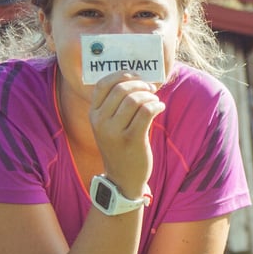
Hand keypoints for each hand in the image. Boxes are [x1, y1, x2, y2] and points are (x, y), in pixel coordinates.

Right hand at [88, 72, 164, 195]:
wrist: (122, 178)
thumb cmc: (119, 146)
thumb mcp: (108, 125)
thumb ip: (115, 104)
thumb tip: (136, 78)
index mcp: (93, 114)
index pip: (103, 84)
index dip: (122, 74)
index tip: (136, 76)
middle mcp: (100, 122)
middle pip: (122, 89)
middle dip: (140, 84)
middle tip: (150, 88)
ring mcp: (115, 132)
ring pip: (135, 100)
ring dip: (149, 96)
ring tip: (155, 100)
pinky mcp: (132, 139)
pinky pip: (146, 112)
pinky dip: (156, 105)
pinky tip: (160, 108)